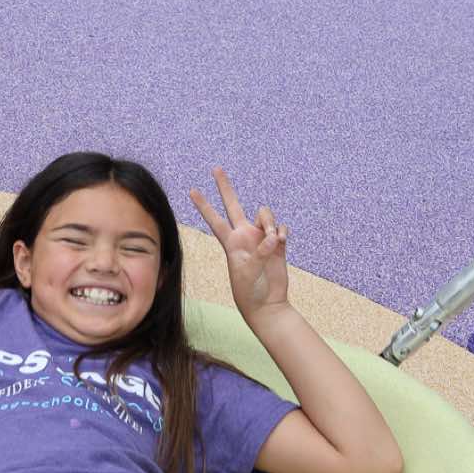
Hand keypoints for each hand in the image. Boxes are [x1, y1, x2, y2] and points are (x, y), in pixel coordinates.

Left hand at [190, 166, 289, 318]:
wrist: (267, 304)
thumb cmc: (250, 291)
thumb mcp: (248, 271)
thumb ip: (260, 250)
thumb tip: (273, 237)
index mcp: (230, 242)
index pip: (214, 219)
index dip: (203, 205)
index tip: (191, 190)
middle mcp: (244, 235)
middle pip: (233, 204)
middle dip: (225, 187)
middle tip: (216, 168)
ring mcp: (261, 238)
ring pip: (265, 214)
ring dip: (270, 223)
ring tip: (273, 242)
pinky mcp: (278, 244)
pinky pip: (281, 228)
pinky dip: (282, 233)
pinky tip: (281, 243)